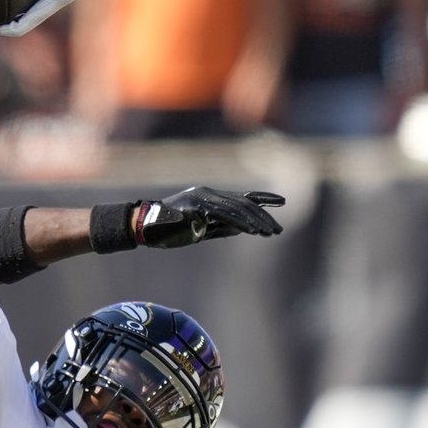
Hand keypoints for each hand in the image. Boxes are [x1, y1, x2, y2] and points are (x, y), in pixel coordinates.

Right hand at [136, 188, 284, 248]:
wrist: (145, 228)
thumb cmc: (169, 231)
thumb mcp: (200, 230)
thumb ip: (221, 227)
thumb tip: (242, 229)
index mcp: (210, 198)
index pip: (242, 197)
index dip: (263, 199)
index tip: (282, 202)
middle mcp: (209, 194)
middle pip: (244, 203)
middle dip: (263, 217)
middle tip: (278, 230)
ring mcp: (202, 198)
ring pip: (237, 208)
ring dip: (256, 222)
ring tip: (270, 233)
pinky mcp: (197, 207)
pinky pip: (224, 215)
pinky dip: (241, 222)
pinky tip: (253, 231)